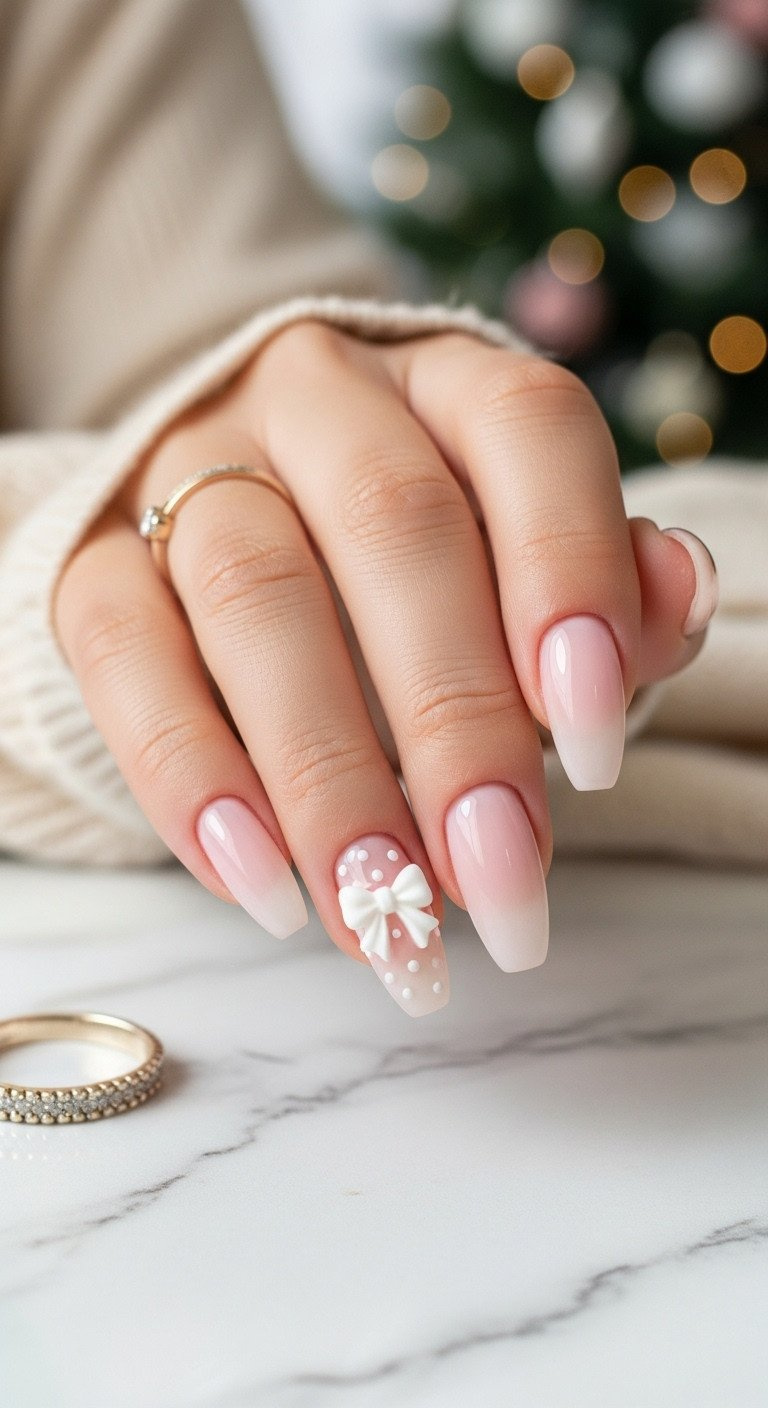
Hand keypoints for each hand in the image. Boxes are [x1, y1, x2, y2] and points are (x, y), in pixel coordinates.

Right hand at [53, 322, 717, 1014]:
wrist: (236, 513)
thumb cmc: (417, 560)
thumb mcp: (525, 555)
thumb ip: (608, 580)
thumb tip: (676, 595)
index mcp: (450, 385)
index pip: (526, 431)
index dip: (570, 576)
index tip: (596, 751)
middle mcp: (318, 399)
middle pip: (390, 527)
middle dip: (450, 719)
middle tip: (492, 878)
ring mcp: (191, 466)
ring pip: (251, 592)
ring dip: (321, 773)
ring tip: (375, 908)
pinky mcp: (96, 555)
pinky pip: (124, 653)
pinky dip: (189, 777)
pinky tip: (259, 883)